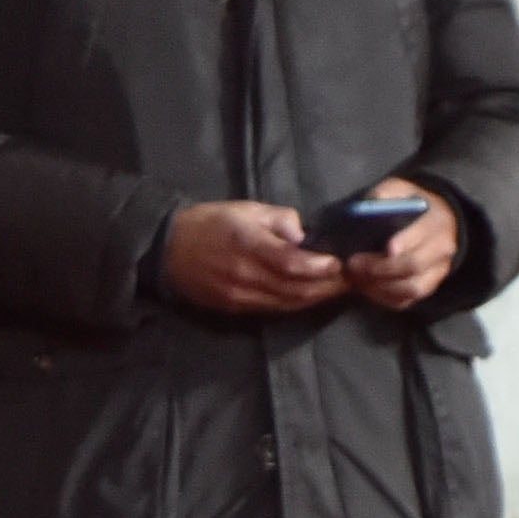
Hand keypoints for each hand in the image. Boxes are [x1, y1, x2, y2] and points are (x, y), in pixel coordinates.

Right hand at [160, 200, 347, 318]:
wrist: (167, 250)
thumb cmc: (209, 222)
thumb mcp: (244, 208)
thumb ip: (278, 219)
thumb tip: (304, 236)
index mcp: (246, 243)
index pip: (290, 262)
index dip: (318, 266)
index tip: (339, 263)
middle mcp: (244, 273)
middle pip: (294, 287)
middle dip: (326, 285)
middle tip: (351, 279)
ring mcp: (239, 295)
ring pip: (287, 302)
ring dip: (316, 298)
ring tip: (338, 290)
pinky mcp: (236, 308)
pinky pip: (273, 309)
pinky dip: (297, 304)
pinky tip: (312, 297)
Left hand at [341, 178, 462, 311]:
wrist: (440, 222)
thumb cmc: (415, 205)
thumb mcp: (403, 189)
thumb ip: (388, 193)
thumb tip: (371, 204)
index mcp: (437, 222)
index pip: (423, 236)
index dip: (405, 243)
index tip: (386, 248)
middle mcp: (442, 251)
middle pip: (414, 267)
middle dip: (381, 268)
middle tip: (354, 264)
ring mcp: (437, 273)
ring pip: (411, 289)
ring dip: (380, 287)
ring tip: (356, 278)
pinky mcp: (427, 288)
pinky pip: (406, 301)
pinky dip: (383, 298)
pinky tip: (366, 287)